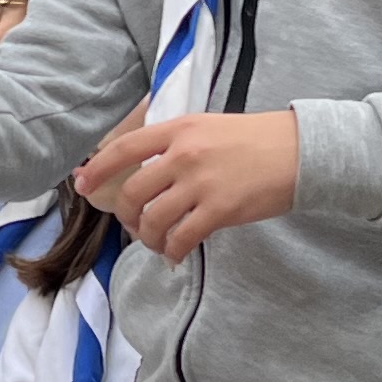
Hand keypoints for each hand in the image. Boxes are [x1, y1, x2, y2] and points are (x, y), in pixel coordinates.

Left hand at [74, 109, 303, 260]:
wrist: (300, 150)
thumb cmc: (254, 140)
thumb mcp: (207, 127)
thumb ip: (175, 144)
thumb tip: (142, 169)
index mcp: (179, 129)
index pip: (124, 148)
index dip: (97, 169)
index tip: (81, 184)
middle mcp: (184, 154)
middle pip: (132, 192)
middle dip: (126, 215)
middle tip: (135, 224)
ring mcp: (202, 182)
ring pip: (153, 219)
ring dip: (149, 238)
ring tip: (158, 242)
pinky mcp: (221, 209)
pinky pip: (182, 238)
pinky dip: (173, 251)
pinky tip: (177, 254)